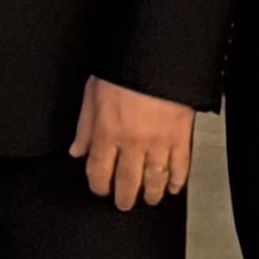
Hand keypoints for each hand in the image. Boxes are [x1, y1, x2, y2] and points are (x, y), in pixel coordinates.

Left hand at [70, 76, 192, 209]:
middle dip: (124, 198)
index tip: (100, 190)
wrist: (160, 54)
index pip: (98, 172)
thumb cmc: (125, 67)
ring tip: (148, 199)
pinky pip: (180, 167)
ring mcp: (159, 142)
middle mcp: (132, 142)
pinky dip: (177, 181)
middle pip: (126, 182)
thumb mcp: (93, 92)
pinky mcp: (181, 137)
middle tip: (124, 204)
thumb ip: (84, 125)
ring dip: (150, 194)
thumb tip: (77, 149)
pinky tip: (173, 187)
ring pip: (154, 180)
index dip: (98, 187)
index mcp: (108, 131)